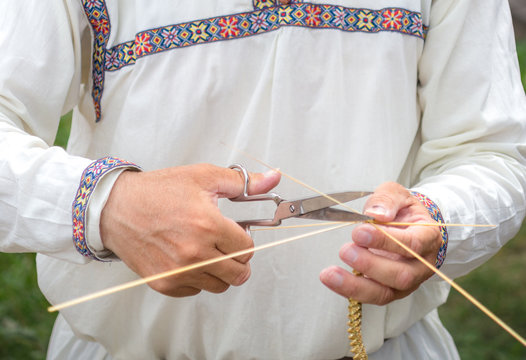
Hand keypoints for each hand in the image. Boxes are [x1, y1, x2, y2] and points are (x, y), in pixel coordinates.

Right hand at [100, 163, 280, 296]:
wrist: (116, 208)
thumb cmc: (157, 191)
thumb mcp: (203, 177)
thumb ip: (243, 182)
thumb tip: (273, 178)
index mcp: (207, 225)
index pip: (247, 248)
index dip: (245, 238)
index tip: (237, 232)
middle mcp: (193, 253)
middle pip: (238, 273)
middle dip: (239, 259)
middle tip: (228, 245)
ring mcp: (178, 272)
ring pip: (219, 285)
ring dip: (220, 271)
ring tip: (208, 251)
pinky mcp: (164, 283)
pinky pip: (196, 291)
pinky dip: (198, 278)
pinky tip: (190, 259)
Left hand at [320, 182, 441, 304]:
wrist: (409, 225)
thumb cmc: (402, 210)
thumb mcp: (398, 194)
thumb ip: (387, 200)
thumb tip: (376, 214)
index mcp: (428, 237)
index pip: (412, 244)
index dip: (386, 240)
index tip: (359, 232)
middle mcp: (422, 264)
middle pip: (402, 275)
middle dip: (370, 265)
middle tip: (345, 250)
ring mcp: (408, 282)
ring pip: (385, 293)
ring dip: (355, 285)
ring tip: (330, 273)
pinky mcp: (391, 291)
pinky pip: (372, 297)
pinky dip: (350, 291)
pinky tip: (332, 280)